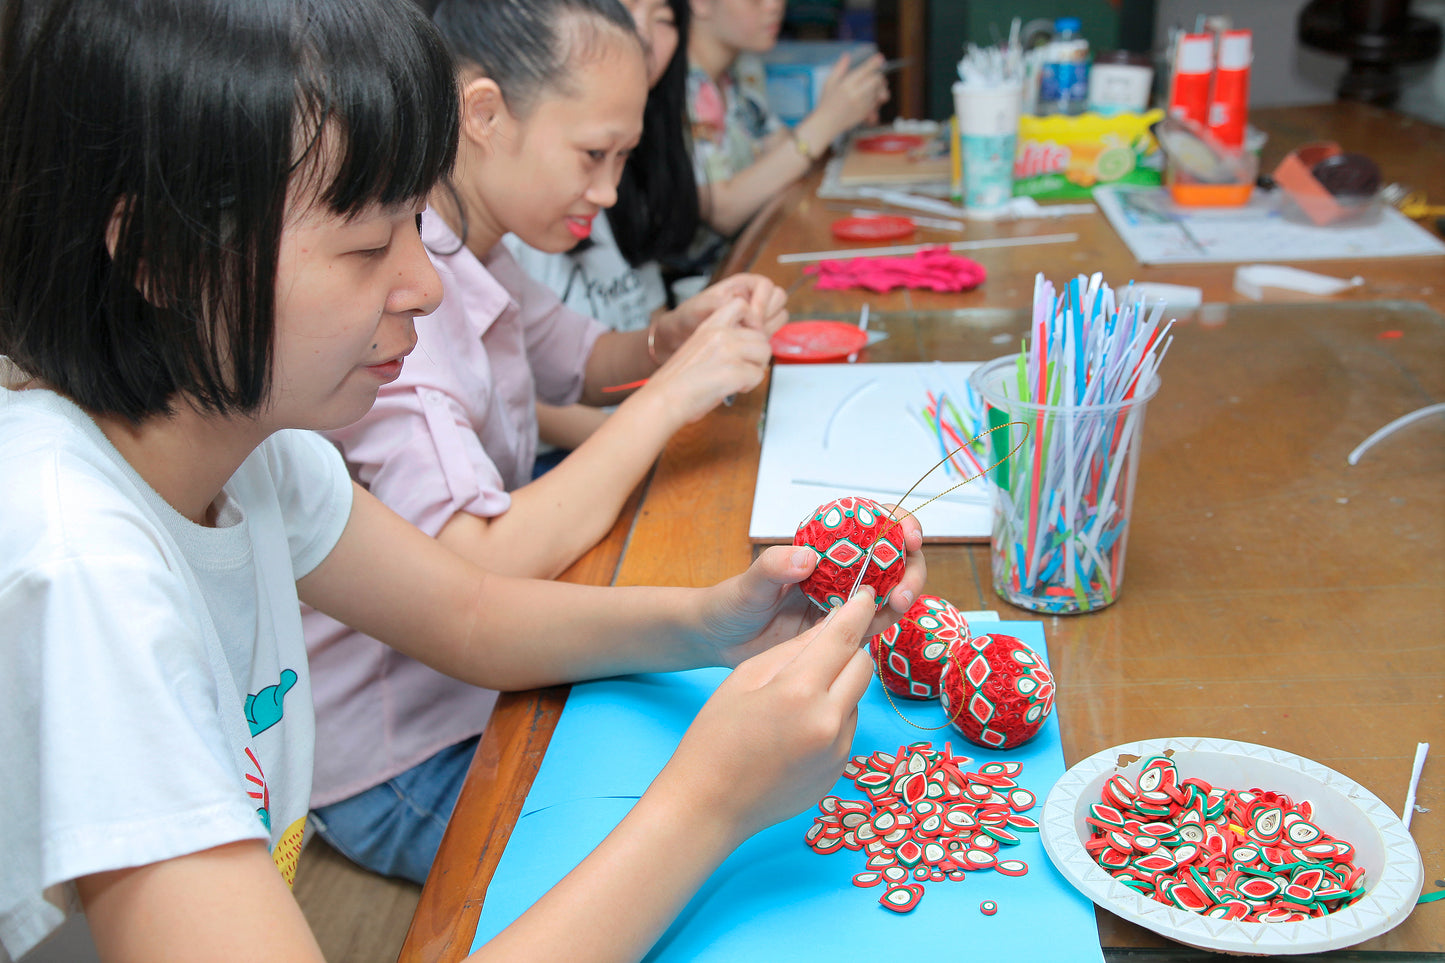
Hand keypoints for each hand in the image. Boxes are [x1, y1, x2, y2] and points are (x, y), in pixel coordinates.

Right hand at [628, 297, 770, 424]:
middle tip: (741, 369)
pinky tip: (732, 388)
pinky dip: (749, 385)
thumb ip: (720, 342)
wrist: (664, 398)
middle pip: (761, 337)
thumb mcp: (698, 347)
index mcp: (710, 326)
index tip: (748, 338)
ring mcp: (729, 351)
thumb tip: (745, 347)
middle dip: (756, 356)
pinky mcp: (735, 371)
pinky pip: (758, 375)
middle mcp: (721, 335)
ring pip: (764, 354)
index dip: (752, 322)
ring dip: (754, 369)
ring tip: (737, 379)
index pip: (742, 305)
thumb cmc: (676, 381)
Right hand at [653, 588, 880, 840]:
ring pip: (857, 698)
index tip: (865, 596)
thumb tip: (831, 627)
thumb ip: (792, 650)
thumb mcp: (746, 678)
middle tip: (823, 648)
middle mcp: (829, 722)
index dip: (857, 611)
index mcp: (800, 692)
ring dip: (840, 686)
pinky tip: (798, 727)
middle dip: (848, 650)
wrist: (709, 805)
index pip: (844, 638)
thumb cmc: (716, 736)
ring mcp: (838, 751)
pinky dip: (833, 717)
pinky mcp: (839, 771)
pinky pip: (848, 728)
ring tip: (797, 698)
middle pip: (863, 666)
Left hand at [655, 274, 788, 356]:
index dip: (762, 302)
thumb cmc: (687, 319)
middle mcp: (751, 298)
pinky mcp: (755, 335)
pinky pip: (772, 334)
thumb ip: (720, 303)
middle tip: (753, 329)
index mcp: (741, 284)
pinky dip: (764, 341)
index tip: (753, 319)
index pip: (766, 286)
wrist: (680, 340)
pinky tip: (748, 347)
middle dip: (768, 314)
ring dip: (769, 327)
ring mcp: (755, 317)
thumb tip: (742, 305)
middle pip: (778, 299)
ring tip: (750, 338)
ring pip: (779, 316)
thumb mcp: (699, 307)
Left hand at [691, 510, 924, 669]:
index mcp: (825, 545)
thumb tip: (807, 558)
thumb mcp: (750, 581)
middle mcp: (842, 569)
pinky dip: (884, 623)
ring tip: (895, 606)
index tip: (908, 537)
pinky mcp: (843, 631)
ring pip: (892, 593)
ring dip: (903, 598)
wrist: (722, 641)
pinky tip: (878, 626)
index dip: (900, 525)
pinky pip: (874, 625)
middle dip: (911, 570)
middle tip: (903, 591)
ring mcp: (845, 600)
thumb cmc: (733, 601)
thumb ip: (773, 566)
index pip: (874, 523)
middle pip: (896, 560)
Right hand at [810, 53, 889, 141]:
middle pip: (877, 80)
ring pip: (878, 92)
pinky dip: (875, 99)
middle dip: (879, 77)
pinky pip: (876, 103)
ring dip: (878, 89)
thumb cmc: (826, 103)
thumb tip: (846, 56)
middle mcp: (856, 94)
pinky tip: (868, 99)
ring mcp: (862, 105)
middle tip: (876, 77)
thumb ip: (839, 68)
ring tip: (871, 88)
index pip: (866, 70)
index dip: (874, 62)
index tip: (879, 58)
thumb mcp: (829, 82)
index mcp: (847, 84)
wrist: (826, 124)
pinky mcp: (865, 113)